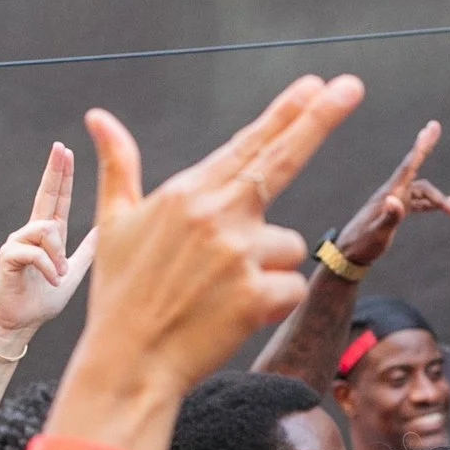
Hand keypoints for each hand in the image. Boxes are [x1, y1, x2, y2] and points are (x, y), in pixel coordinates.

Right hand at [0, 142, 94, 346]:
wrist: (19, 324)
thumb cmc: (42, 302)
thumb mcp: (72, 273)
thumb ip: (86, 252)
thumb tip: (105, 230)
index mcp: (47, 236)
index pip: (56, 199)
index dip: (62, 176)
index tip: (66, 152)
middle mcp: (30, 233)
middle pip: (44, 195)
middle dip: (54, 171)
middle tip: (60, 149)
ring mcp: (17, 243)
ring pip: (46, 229)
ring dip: (59, 253)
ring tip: (60, 275)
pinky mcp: (8, 257)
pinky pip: (35, 251)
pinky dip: (49, 267)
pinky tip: (54, 280)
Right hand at [79, 75, 364, 393]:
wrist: (128, 364)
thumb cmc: (121, 295)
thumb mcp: (112, 224)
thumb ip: (119, 166)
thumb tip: (97, 117)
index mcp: (186, 193)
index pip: (248, 145)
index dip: (286, 113)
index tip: (317, 85)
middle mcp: (215, 214)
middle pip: (282, 160)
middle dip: (320, 119)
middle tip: (352, 85)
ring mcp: (237, 253)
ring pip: (289, 246)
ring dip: (269, 269)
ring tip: (222, 294)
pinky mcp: (254, 294)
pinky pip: (291, 288)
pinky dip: (272, 304)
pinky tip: (234, 316)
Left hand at [328, 121, 449, 269]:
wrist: (348, 254)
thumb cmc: (362, 245)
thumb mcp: (377, 234)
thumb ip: (388, 217)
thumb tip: (395, 199)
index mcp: (389, 194)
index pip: (409, 166)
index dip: (421, 146)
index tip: (430, 127)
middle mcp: (392, 193)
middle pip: (417, 172)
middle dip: (426, 149)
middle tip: (435, 127)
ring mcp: (394, 201)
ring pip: (421, 191)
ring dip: (439, 198)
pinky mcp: (396, 210)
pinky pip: (418, 202)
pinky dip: (433, 204)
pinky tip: (446, 209)